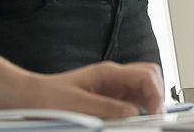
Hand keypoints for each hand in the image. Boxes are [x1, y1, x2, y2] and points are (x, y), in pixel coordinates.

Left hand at [26, 61, 163, 117]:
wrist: (35, 97)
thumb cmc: (52, 96)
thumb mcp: (79, 104)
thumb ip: (107, 107)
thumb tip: (134, 112)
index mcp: (108, 72)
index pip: (146, 75)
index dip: (156, 95)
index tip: (153, 116)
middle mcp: (114, 76)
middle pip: (150, 76)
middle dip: (158, 95)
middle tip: (153, 118)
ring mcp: (113, 86)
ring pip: (144, 87)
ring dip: (151, 102)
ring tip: (146, 120)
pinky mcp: (109, 97)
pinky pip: (133, 98)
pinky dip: (140, 108)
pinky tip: (135, 120)